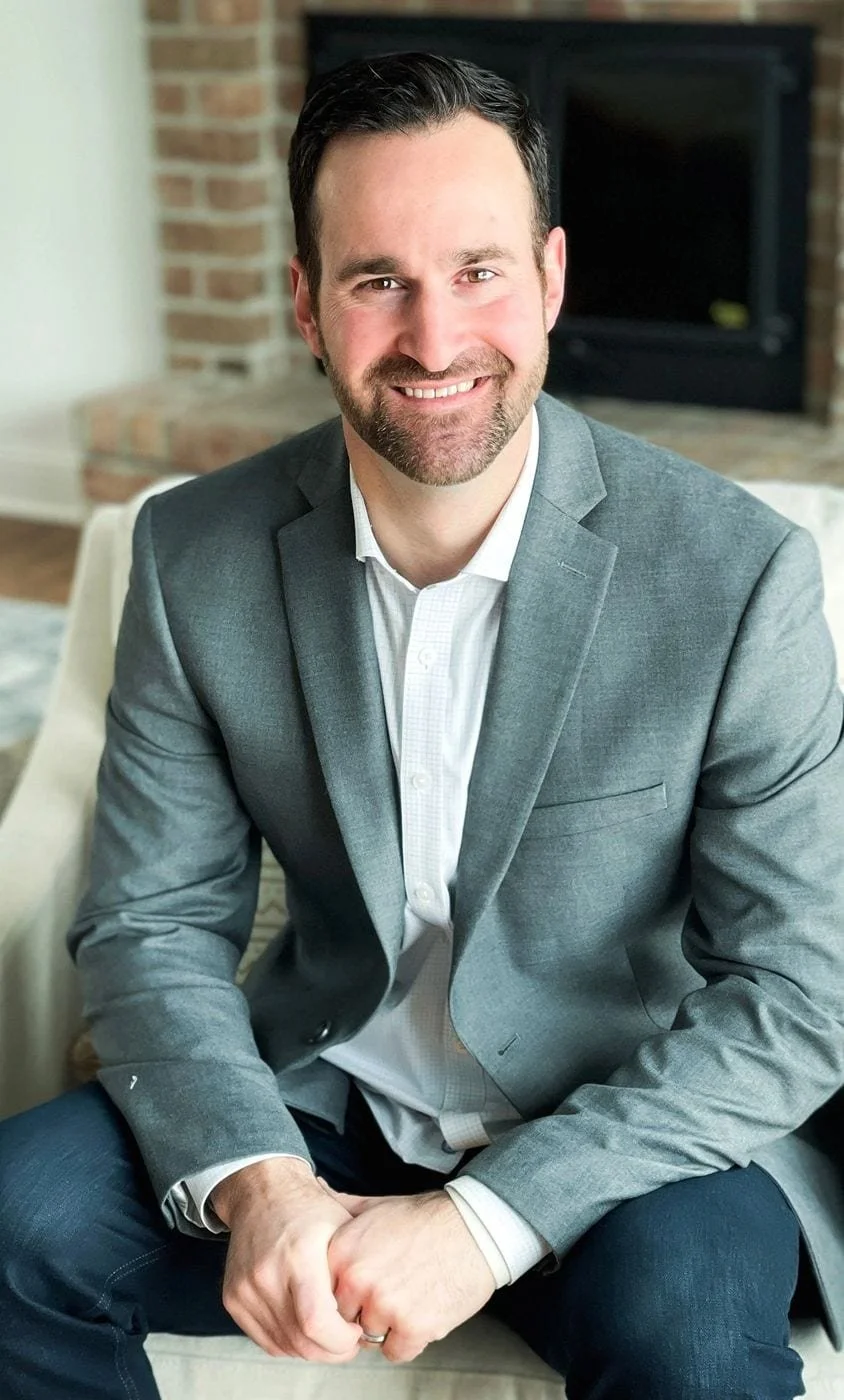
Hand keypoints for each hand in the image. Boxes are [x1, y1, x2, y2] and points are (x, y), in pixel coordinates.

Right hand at [213, 1159, 362, 1361]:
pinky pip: (267, 1340)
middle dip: (332, 1351)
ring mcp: (245, 1289)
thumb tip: (368, 1317)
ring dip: (312, 1349)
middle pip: (301, 1341)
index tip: (357, 1332)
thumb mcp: (342, 1229)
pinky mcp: (233, 1299)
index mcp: (298, 1256)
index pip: (316, 1321)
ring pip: (285, 1346)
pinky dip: (290, 1343)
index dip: (341, 1340)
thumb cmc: (310, 1209)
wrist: (262, 1192)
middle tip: (349, 1340)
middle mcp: (265, 1274)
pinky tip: (306, 1328)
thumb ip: (353, 1273)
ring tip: (330, 1332)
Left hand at [324, 1184, 495, 1362]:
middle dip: (364, 1311)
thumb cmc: (426, 1217)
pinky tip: (421, 1312)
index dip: (345, 1292)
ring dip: (387, 1326)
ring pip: (370, 1338)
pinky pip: (396, 1352)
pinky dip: (408, 1340)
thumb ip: (342, 1207)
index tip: (363, 1284)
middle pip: (345, 1319)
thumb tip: (320, 1190)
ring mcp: (384, 1305)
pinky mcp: (414, 1327)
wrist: (474, 1227)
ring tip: (409, 1297)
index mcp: (341, 1252)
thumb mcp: (376, 1205)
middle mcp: (357, 1280)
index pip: (322, 1294)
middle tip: (390, 1292)